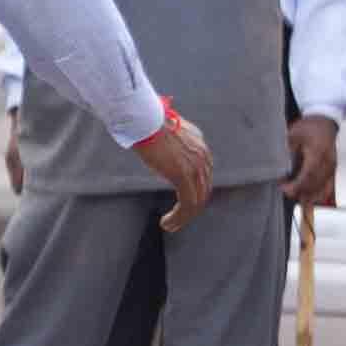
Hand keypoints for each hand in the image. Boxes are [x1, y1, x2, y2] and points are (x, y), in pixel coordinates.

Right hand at [135, 106, 218, 225]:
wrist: (142, 119)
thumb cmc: (143, 122)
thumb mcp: (162, 132)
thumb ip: (167, 142)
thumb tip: (155, 145)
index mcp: (199, 145)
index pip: (203, 175)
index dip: (194, 192)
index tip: (180, 204)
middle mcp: (203, 156)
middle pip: (203, 190)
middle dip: (191, 208)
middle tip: (175, 220)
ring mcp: (195, 167)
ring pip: (196, 201)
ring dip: (183, 217)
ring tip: (170, 226)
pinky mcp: (183, 176)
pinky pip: (187, 204)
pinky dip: (179, 217)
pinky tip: (167, 223)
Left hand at [282, 112, 339, 211]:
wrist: (324, 122)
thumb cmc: (310, 126)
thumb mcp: (293, 133)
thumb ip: (287, 149)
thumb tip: (278, 164)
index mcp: (318, 152)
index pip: (309, 174)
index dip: (297, 185)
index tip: (285, 188)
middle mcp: (328, 162)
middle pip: (316, 184)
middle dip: (300, 191)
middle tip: (284, 191)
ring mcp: (332, 168)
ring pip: (323, 188)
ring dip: (308, 195)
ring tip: (293, 194)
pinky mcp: (332, 171)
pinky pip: (328, 187)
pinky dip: (318, 195)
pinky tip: (308, 199)